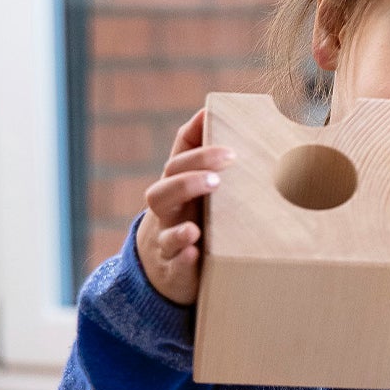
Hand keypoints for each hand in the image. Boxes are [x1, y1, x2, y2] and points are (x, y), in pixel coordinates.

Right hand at [134, 109, 232, 305]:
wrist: (162, 273)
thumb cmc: (189, 222)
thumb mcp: (198, 194)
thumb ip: (208, 161)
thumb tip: (220, 117)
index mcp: (176, 186)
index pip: (180, 159)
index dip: (199, 148)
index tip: (227, 145)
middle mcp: (167, 209)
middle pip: (166, 184)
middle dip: (191, 175)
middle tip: (222, 172)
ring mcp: (165, 237)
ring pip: (163, 220)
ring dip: (183, 209)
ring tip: (204, 204)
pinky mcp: (172, 268)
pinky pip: (172, 261)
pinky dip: (181, 255)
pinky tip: (193, 251)